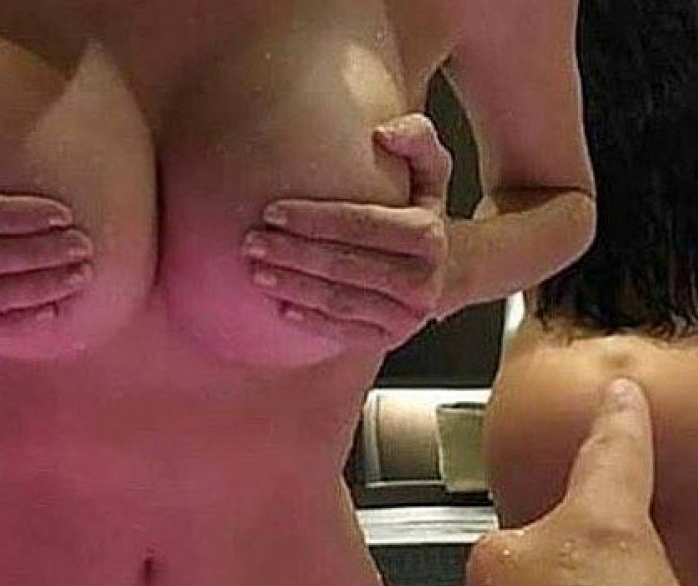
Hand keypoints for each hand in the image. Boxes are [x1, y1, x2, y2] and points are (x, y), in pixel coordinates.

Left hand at [241, 113, 451, 350]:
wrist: (446, 271)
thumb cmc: (421, 213)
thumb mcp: (431, 171)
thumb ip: (417, 137)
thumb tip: (382, 133)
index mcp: (429, 236)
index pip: (363, 225)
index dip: (315, 219)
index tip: (271, 211)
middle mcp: (422, 281)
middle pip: (346, 266)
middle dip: (294, 254)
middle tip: (251, 244)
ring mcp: (406, 316)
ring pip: (341, 301)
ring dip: (294, 287)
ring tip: (257, 273)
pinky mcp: (390, 340)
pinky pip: (345, 332)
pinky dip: (311, 322)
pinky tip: (281, 308)